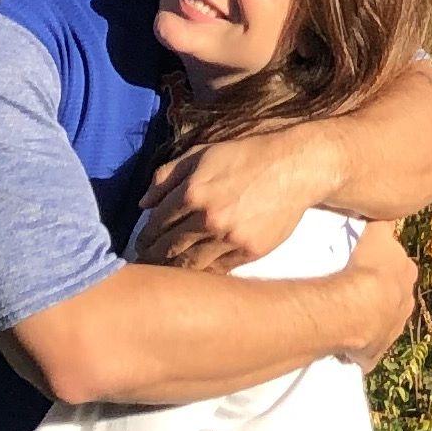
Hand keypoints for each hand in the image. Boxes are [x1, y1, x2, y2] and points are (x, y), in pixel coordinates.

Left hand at [141, 115, 346, 269]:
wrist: (292, 168)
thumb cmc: (245, 157)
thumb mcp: (202, 154)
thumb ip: (168, 175)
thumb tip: (142, 203)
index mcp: (192, 192)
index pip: (156, 224)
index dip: (144, 238)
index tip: (139, 246)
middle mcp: (207, 218)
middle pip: (169, 248)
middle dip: (152, 259)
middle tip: (144, 266)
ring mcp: (229, 237)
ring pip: (191, 264)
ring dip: (174, 271)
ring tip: (164, 276)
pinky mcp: (249, 251)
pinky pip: (218, 269)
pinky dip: (204, 274)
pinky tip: (195, 276)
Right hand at [339, 215, 418, 364]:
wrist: (358, 308)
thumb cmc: (369, 267)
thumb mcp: (378, 234)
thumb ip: (383, 223)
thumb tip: (384, 209)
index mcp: (407, 275)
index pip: (400, 269)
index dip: (384, 267)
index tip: (368, 267)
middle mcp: (405, 304)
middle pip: (393, 297)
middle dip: (379, 296)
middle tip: (354, 291)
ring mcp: (392, 331)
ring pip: (380, 324)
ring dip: (368, 321)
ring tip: (346, 314)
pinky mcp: (375, 353)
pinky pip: (366, 350)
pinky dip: (358, 347)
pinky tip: (343, 342)